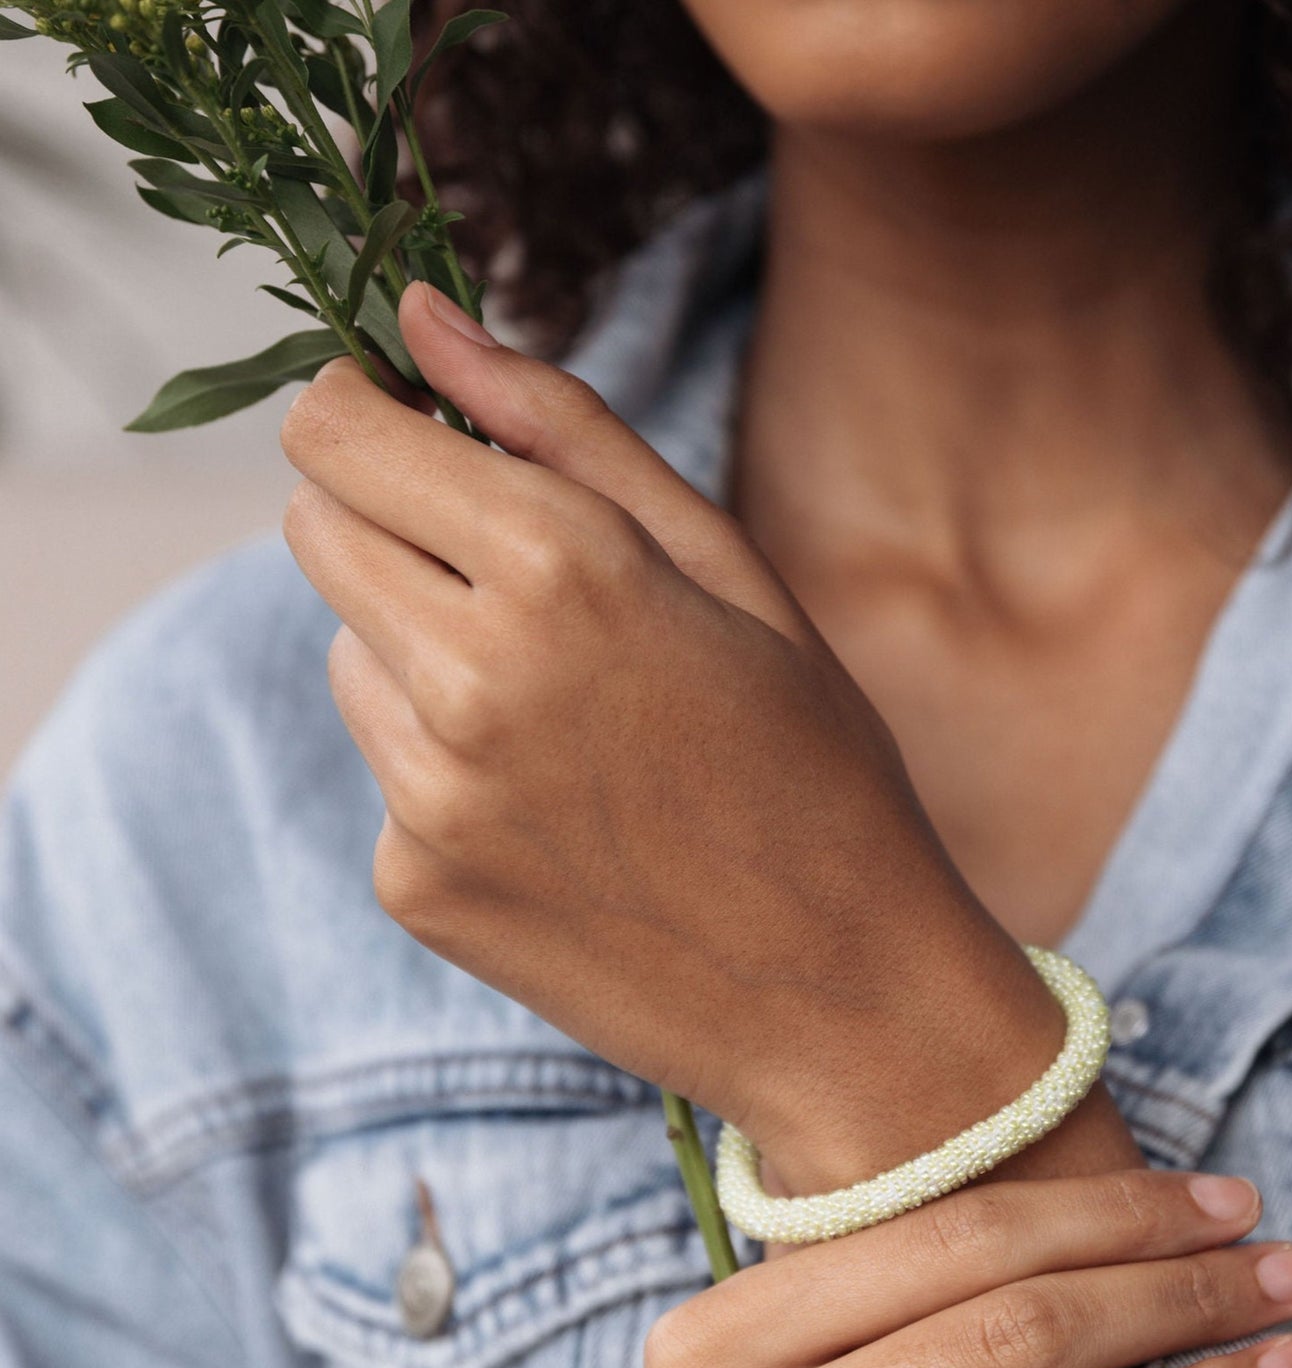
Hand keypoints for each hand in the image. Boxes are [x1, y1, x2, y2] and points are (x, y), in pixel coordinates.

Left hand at [280, 285, 1060, 1177]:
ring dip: (422, 650)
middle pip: (317, 528)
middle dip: (395, 523)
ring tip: (572, 723)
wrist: (846, 995)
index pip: (337, 432)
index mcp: (564, 570)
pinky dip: (444, 768)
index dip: (366, 413)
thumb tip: (419, 320)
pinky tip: (563, 814)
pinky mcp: (414, 886)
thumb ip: (565, 428)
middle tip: (528, 586)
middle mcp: (469, 677)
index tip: (416, 430)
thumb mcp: (733, 571)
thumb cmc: (820, 767)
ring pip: (348, 650)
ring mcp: (429, 796)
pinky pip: (386, 771)